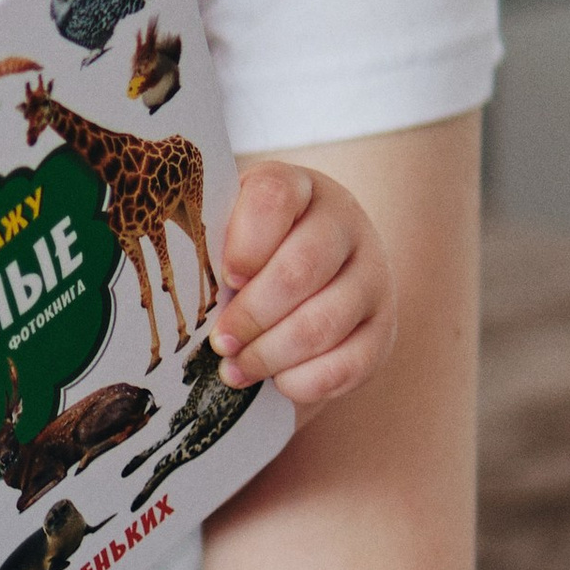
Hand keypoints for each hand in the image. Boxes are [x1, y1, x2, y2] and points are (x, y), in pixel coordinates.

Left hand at [208, 160, 394, 408]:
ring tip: (235, 369)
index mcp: (300, 188)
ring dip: (270, 355)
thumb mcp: (231, 231)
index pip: (275, 198)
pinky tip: (278, 381)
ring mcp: (373, 276)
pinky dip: (304, 381)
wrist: (311, 281)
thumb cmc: (254, 256)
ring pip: (323, 323)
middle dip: (251, 315)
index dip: (245, 243)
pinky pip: (349, 364)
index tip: (225, 279)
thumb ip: (212, 246)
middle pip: (301, 268)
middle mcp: (346, 224)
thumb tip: (185, 287)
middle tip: (220, 342)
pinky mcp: (384, 328)